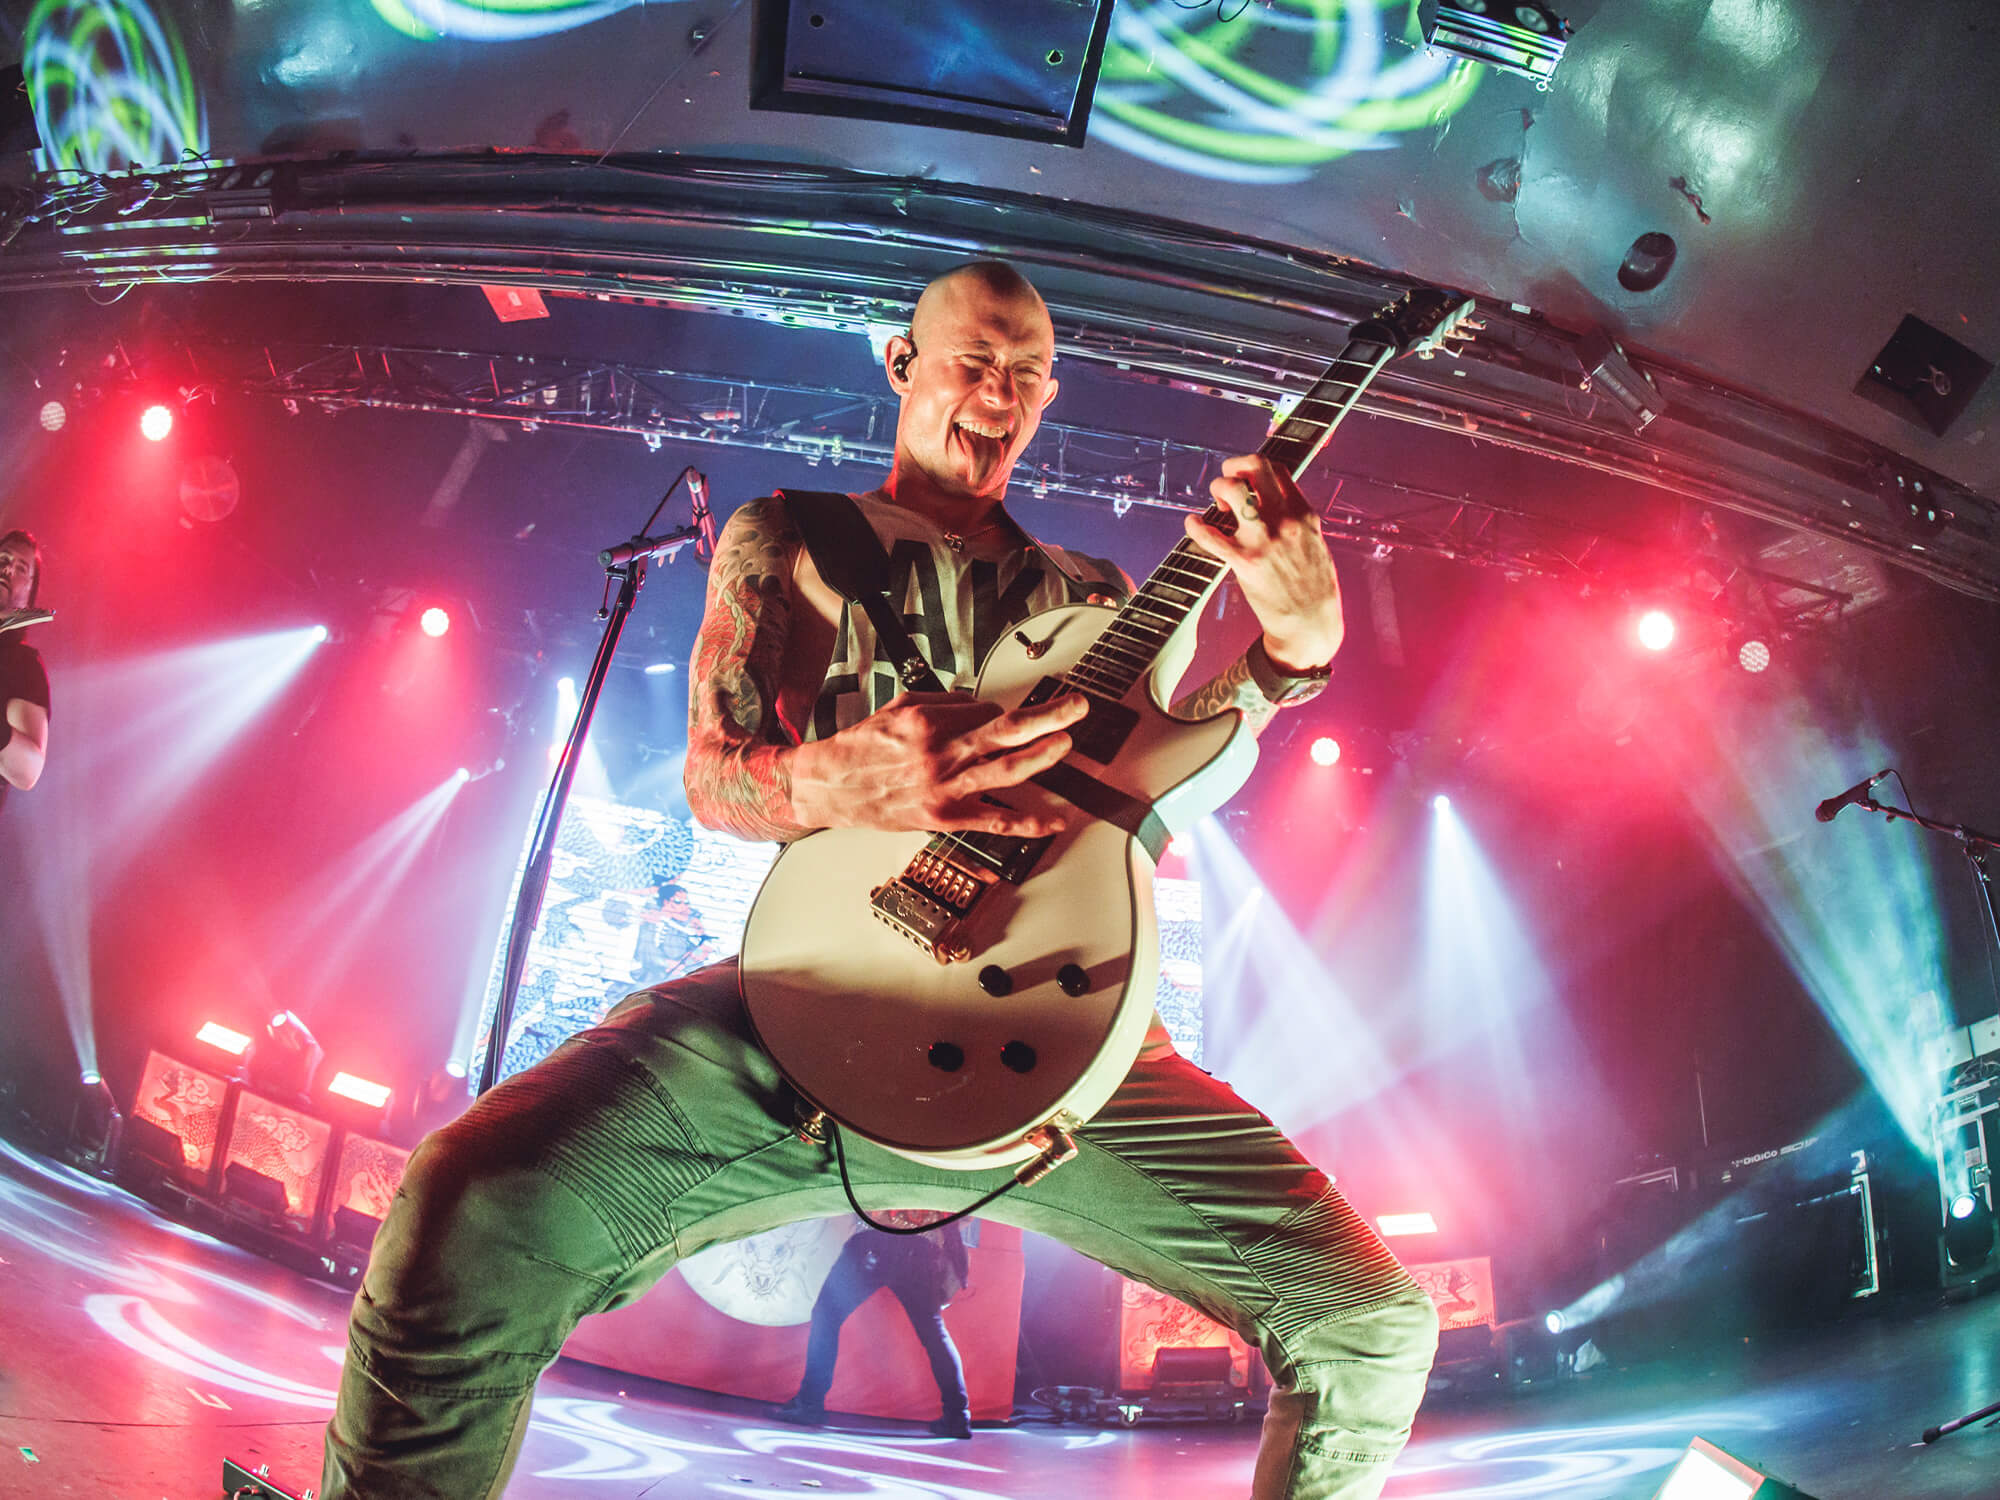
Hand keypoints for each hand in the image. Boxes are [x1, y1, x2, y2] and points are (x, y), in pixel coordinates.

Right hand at [789, 690, 1088, 836]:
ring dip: (1044, 757)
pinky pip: (994, 820)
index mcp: (929, 721)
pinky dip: (1028, 823)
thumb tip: (981, 706)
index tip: (1012, 714)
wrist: (830, 786)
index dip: (1004, 711)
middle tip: (1077, 707)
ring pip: (1007, 771)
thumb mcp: (900, 709)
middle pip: (1007, 731)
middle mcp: (940, 753)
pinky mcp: (944, 818)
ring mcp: (944, 788)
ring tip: (1067, 744)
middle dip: (1049, 717)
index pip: (986, 709)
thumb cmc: (862, 748)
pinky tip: (1053, 821)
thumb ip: (944, 704)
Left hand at [1186, 454, 1343, 669]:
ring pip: (1233, 490)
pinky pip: (1211, 536)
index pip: (1277, 468)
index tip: (1246, 481)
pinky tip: (1191, 523)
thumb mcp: (1315, 543)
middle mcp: (1286, 520)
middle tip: (1226, 485)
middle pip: (1255, 466)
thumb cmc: (1313, 587)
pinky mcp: (1245, 563)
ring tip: (1216, 505)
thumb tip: (1274, 505)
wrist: (1311, 624)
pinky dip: (1195, 526)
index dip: (1255, 468)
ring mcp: (1265, 540)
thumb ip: (1296, 521)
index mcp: (1304, 514)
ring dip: (1217, 489)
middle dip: (1233, 467)